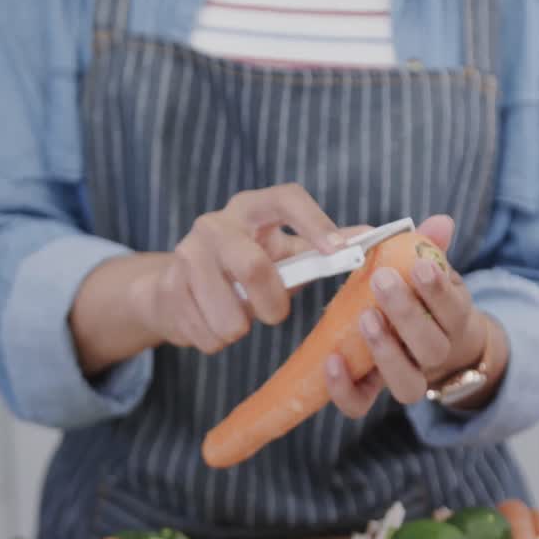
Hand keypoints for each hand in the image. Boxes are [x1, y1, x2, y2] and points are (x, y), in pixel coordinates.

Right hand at [129, 184, 343, 353]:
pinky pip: (207, 333)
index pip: (286, 199)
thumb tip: (370, 237)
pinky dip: (216, 340)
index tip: (337, 251)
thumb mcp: (282, 253)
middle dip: (271, 303)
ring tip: (238, 318)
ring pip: (228, 313)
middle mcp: (215, 224)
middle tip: (275, 315)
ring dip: (240, 328)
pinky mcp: (168, 287)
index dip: (315, 222)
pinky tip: (211, 323)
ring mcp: (186, 254)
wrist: (174, 288)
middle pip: (253, 266)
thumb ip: (321, 247)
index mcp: (251, 208)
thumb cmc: (243, 268)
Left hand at [324, 215, 504, 417]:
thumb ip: (431, 248)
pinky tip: (331, 360)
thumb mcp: (428, 272)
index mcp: (453, 321)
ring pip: (406, 383)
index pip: (454, 309)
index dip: (438, 291)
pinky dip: (345, 388)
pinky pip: (361, 403)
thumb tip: (441, 222)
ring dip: (386, 352)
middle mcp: (435, 356)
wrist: (424, 342)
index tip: (418, 266)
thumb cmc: (421, 300)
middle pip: (432, 348)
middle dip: (407, 314)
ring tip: (365, 318)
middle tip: (382, 280)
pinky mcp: (372, 392)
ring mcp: (406, 377)